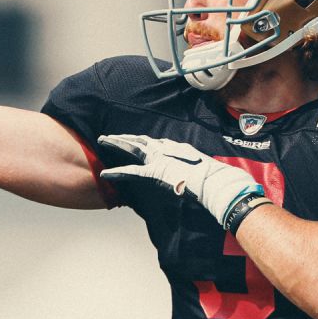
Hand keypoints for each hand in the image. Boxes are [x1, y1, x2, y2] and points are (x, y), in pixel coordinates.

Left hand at [98, 134, 262, 226]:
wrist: (214, 182)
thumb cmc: (211, 178)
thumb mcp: (200, 168)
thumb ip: (191, 165)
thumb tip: (187, 167)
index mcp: (173, 150)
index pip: (152, 143)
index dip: (140, 141)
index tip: (131, 140)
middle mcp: (164, 151)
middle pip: (139, 141)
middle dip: (123, 138)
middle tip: (108, 136)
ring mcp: (159, 159)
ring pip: (133, 148)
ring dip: (117, 144)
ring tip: (103, 141)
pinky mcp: (155, 172)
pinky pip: (132, 172)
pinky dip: (118, 173)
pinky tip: (105, 174)